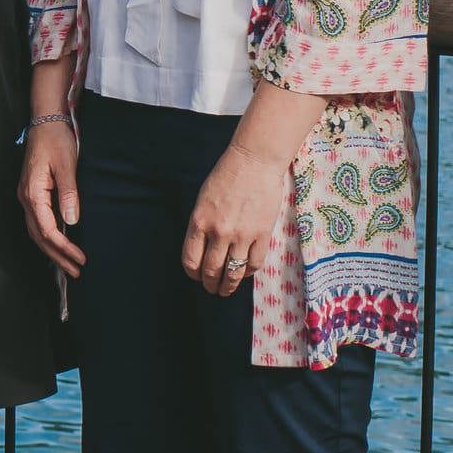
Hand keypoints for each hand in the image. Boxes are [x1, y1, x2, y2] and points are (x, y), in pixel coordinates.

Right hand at [18, 114, 85, 275]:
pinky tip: (61, 244)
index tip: (80, 259)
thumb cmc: (56, 140)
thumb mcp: (66, 165)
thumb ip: (69, 193)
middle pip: (39, 236)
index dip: (63, 247)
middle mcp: (26, 198)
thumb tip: (72, 221)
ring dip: (52, 250)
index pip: (46, 229)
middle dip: (57, 256)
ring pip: (36, 232)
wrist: (46, 120)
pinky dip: (49, 238)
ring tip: (69, 265)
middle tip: (76, 272)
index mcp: (32, 193)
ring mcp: (27, 196)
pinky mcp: (32, 194)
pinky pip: (38, 223)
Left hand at [181, 132, 296, 296]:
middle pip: (211, 270)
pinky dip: (247, 273)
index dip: (193, 274)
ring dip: (228, 286)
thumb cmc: (226, 177)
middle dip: (210, 284)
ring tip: (227, 290)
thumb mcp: (203, 200)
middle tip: (212, 289)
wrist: (254, 162)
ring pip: (233, 272)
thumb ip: (202, 226)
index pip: (190, 260)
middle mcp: (218, 232)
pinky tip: (244, 272)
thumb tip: (203, 251)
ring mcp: (241, 235)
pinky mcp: (262, 234)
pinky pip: (254, 263)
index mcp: (199, 222)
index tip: (196, 277)